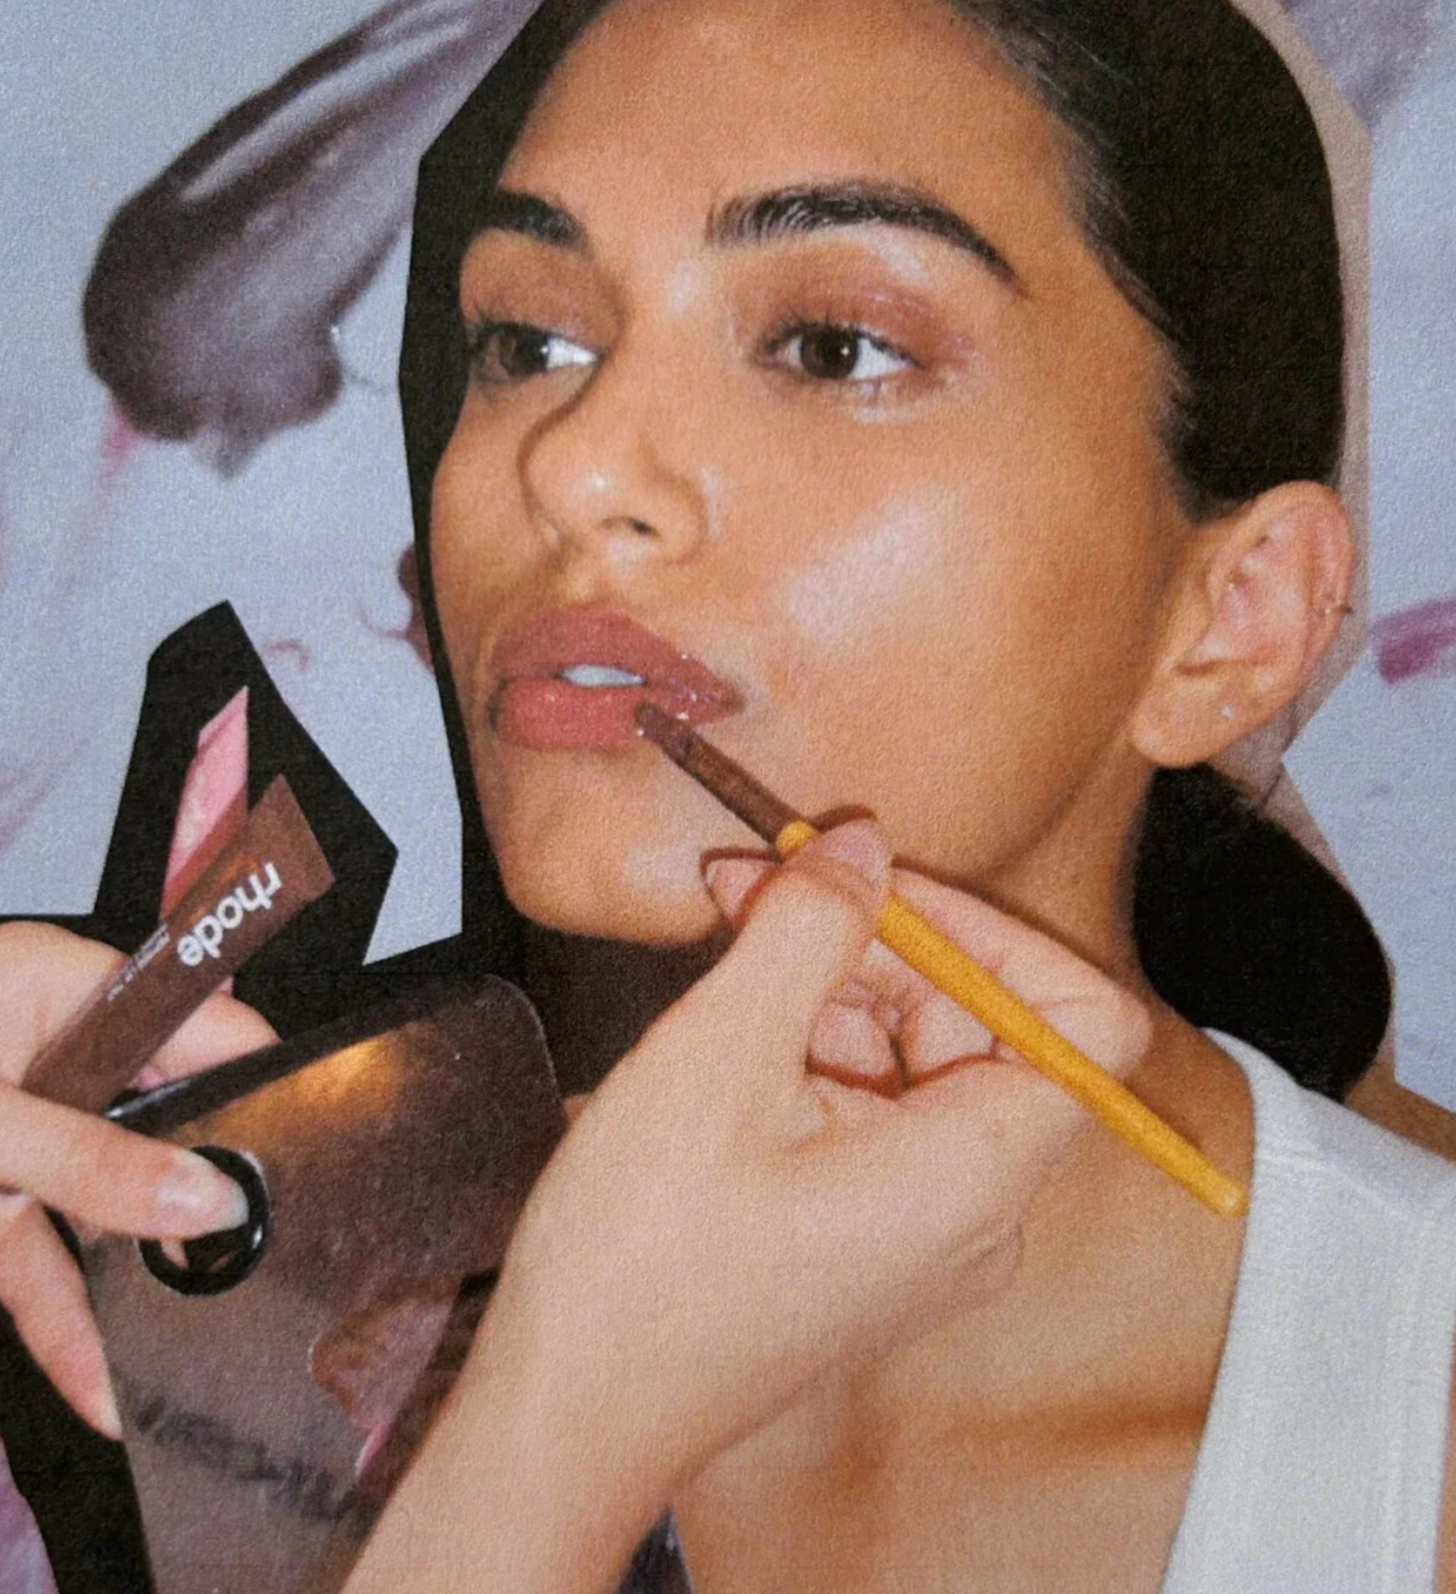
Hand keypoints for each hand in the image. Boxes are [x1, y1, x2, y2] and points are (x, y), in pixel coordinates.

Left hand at [0, 922, 275, 1434]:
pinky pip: (37, 1261)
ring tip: (198, 1346)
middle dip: (205, 1194)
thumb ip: (93, 1159)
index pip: (205, 1024)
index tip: (312, 1156)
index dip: (261, 1084)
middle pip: (161, 1120)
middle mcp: (54, 1053)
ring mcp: (19, 1133)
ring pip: (101, 1206)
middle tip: (272, 1263)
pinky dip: (63, 1323)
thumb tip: (211, 1200)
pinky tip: (100, 1392)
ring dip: (135, 1278)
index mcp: (65, 988)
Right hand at [497, 821, 1149, 1476]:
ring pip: (913, 1060)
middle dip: (878, 942)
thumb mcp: (718, 1059)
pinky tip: (726, 1017)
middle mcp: (975, 1210)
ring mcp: (920, 1230)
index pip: (1084, 1022)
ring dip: (828, 984)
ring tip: (723, 938)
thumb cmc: (642, 1260)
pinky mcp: (865, 1236)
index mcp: (975, 1175)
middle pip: (981, 1026)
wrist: (568, 1417)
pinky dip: (808, 1045)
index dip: (998, 935)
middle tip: (760, 886)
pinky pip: (869, 1109)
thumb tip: (863, 845)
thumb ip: (808, 930)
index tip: (885, 892)